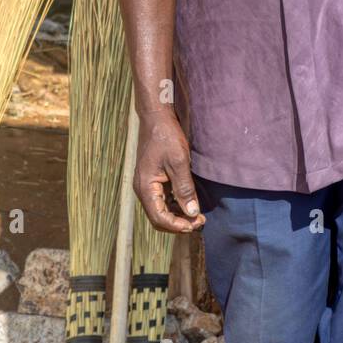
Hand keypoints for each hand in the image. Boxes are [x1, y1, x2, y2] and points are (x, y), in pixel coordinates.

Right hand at [134, 111, 205, 233]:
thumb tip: (192, 213)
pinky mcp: (153, 180)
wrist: (157, 117)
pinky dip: (175, 205)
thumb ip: (184, 188)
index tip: (196, 223)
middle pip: (159, 218)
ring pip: (161, 210)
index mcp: (145, 187)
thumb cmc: (166, 136)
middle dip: (178, 223)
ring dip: (178, 216)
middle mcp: (143, 189)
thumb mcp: (179, 161)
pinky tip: (189, 203)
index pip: (159, 218)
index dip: (177, 225)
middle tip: (199, 221)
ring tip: (197, 215)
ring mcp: (147, 185)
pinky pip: (163, 200)